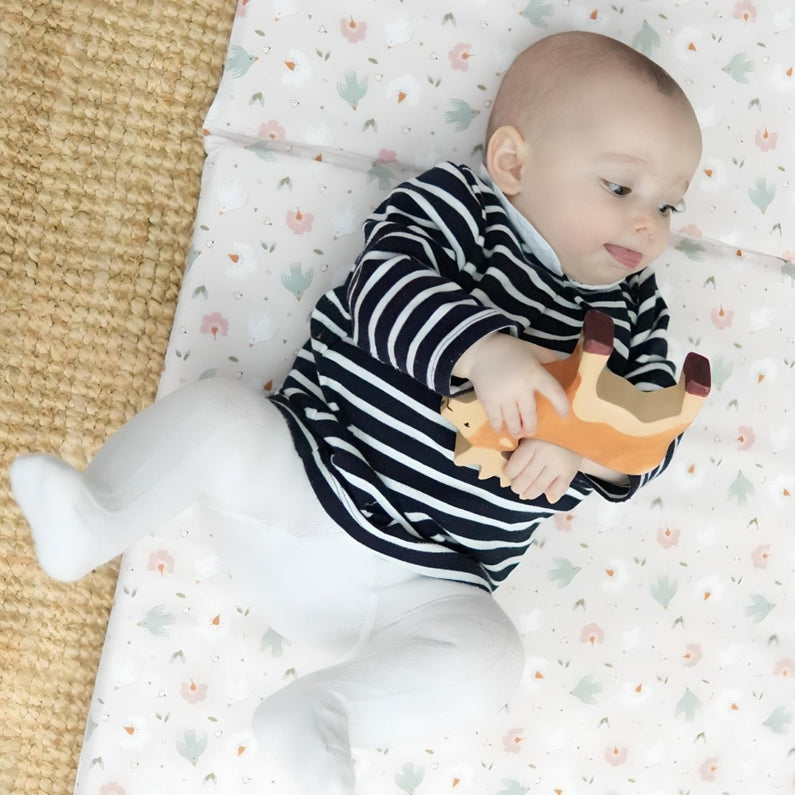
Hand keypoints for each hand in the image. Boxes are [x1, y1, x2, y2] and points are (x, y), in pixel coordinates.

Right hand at [453, 332, 567, 436]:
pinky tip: (500, 428)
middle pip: (530, 414)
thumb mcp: (531, 348)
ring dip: (516, 430)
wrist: (479, 350)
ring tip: (517, 433)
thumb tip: (562, 362)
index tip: (564, 415)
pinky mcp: (488, 401)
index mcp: (534, 373)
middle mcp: (521, 388)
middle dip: (531, 426)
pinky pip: (495, 419)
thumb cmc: (508, 348)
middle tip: (531, 431)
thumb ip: (546, 356)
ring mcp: (504, 397)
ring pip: (513, 420)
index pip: (553, 392)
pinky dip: (498, 426)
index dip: (561, 405)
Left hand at [504, 438, 581, 503]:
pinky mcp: (569, 473)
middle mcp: (546, 455)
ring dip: (529, 493)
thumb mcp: (531, 436)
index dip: (509, 473)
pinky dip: (548, 493)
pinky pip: (556, 491)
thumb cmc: (546, 436)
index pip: (515, 466)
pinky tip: (545, 488)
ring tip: (526, 492)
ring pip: (539, 487)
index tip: (509, 473)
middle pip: (526, 479)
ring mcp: (558, 465)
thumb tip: (505, 467)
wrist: (575, 433)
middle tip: (517, 487)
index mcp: (532, 444)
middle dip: (517, 487)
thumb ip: (519, 449)